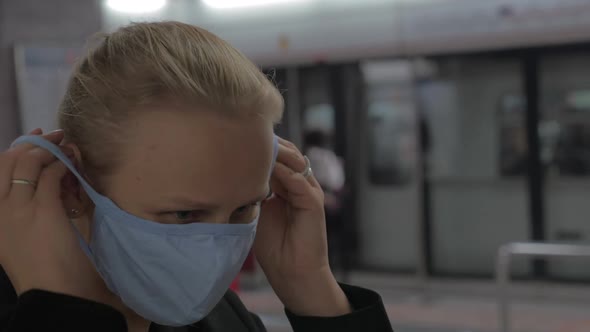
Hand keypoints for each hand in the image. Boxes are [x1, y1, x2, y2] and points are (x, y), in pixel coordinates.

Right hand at [0, 129, 107, 302]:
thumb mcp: (23, 234)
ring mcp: (17, 208)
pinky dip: (62, 165)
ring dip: (50, 150)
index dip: (16, 148)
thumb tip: (44, 175)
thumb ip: (25, 207)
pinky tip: (71, 165)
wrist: (52, 290)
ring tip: (67, 147)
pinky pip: (49, 176)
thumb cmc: (42, 265)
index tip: (35, 138)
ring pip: (28, 163)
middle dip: (33, 143)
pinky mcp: (42, 210)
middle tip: (55, 136)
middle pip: (8, 160)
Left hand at [254, 137, 351, 316]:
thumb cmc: (273, 245)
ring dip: (276, 154)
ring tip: (256, 146)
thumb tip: (232, 171)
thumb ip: (252, 190)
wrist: (292, 271)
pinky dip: (284, 172)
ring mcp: (308, 191)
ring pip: (294, 162)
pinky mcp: (314, 202)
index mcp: (287, 185)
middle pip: (288, 153)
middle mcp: (300, 184)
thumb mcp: (257, 210)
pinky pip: (299, 181)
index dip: (260, 148)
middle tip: (244, 136)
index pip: (277, 157)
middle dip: (269, 145)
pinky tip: (268, 167)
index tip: (237, 140)